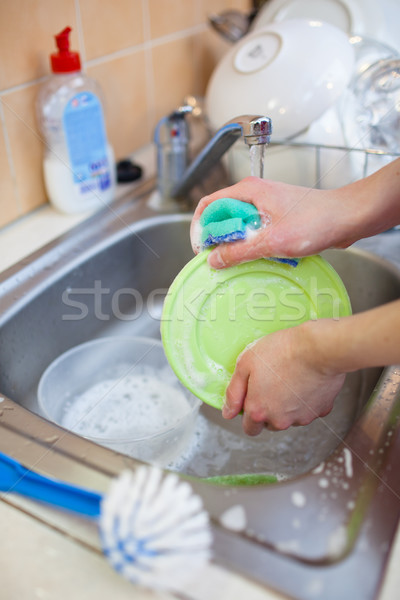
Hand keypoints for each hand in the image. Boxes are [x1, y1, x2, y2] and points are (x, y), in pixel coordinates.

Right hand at [191, 176, 358, 268]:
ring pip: (239, 225)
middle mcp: (254, 194)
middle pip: (221, 215)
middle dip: (218, 238)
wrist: (349, 217)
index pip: (208, 204)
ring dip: (237, 243)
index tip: (202, 249)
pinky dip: (253, 244)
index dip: (199, 227)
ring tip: (242, 260)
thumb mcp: (272, 241)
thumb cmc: (318, 220)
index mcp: (248, 191)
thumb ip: (239, 251)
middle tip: (220, 260)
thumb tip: (214, 260)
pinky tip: (261, 257)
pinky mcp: (277, 215)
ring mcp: (266, 204)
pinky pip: (255, 230)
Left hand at [222, 322, 345, 435]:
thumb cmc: (282, 351)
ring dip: (287, 406)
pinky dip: (306, 399)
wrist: (318, 348)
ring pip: (290, 418)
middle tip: (272, 385)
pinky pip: (309, 409)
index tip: (254, 398)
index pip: (250, 428)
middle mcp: (280, 420)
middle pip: (270, 424)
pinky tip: (305, 381)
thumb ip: (233, 392)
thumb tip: (227, 412)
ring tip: (289, 379)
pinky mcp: (320, 410)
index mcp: (258, 411)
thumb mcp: (245, 364)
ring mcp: (301, 417)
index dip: (249, 413)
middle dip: (268, 410)